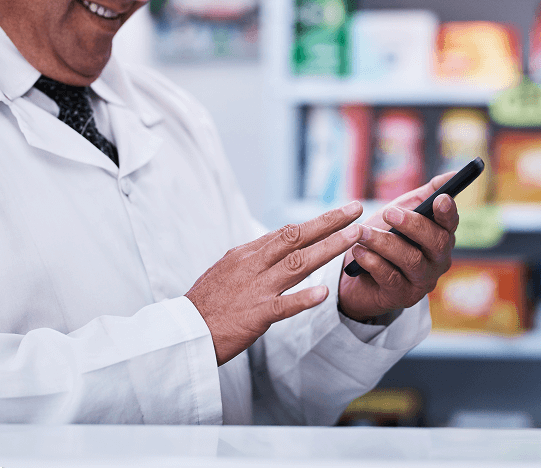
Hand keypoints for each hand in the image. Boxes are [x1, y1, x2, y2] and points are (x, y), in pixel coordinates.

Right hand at [185, 201, 363, 364]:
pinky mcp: (255, 315)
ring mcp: (255, 289)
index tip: (340, 213)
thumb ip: (256, 255)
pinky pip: (283, 306)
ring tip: (354, 237)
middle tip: (355, 210)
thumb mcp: (228, 267)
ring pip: (297, 264)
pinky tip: (324, 293)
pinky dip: (304, 298)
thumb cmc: (208, 300)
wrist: (185, 330)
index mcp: (247, 254)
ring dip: (328, 249)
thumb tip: (280, 238)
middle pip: (296, 238)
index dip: (317, 222)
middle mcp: (253, 265)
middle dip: (328, 223)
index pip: (287, 232)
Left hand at [338, 172, 459, 321]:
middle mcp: (438, 261)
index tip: (439, 199)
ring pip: (411, 260)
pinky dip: (372, 262)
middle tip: (389, 213)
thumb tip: (452, 175)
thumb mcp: (402, 213)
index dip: (448, 212)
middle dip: (413, 225)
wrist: (358, 277)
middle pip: (436, 242)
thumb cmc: (385, 239)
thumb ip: (425, 195)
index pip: (451, 224)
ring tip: (361, 232)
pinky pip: (390, 277)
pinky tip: (357, 251)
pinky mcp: (402, 296)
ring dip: (384, 242)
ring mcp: (421, 281)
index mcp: (440, 237)